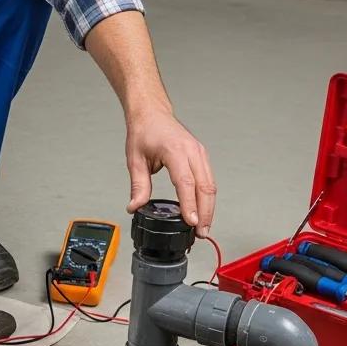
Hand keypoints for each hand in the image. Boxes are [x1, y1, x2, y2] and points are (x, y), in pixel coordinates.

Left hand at [124, 108, 215, 235]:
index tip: (190, 222)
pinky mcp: (201, 156)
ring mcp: (199, 153)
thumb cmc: (144, 132)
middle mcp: (192, 151)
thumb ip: (138, 186)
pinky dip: (207, 197)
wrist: (152, 113)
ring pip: (211, 185)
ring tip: (203, 227)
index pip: (186, 182)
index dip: (190, 204)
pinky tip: (203, 211)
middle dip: (204, 213)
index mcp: (175, 150)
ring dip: (208, 208)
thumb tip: (135, 207)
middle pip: (205, 187)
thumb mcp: (135, 160)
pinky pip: (209, 180)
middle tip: (200, 233)